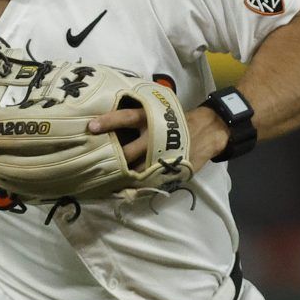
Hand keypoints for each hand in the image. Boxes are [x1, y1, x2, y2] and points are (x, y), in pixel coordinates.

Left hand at [88, 106, 228, 173]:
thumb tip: (108, 123)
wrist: (208, 129)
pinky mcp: (172, 167)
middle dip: (116, 157)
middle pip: (131, 149)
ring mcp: (164, 153)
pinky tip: (127, 189)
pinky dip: (139, 184)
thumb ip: (139, 118)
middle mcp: (155, 134)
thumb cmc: (174, 118)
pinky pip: (152, 178)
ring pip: (140, 167)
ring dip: (125, 174)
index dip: (109, 121)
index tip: (91, 126)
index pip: (126, 117)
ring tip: (106, 181)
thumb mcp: (159, 110)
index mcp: (151, 117)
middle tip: (96, 163)